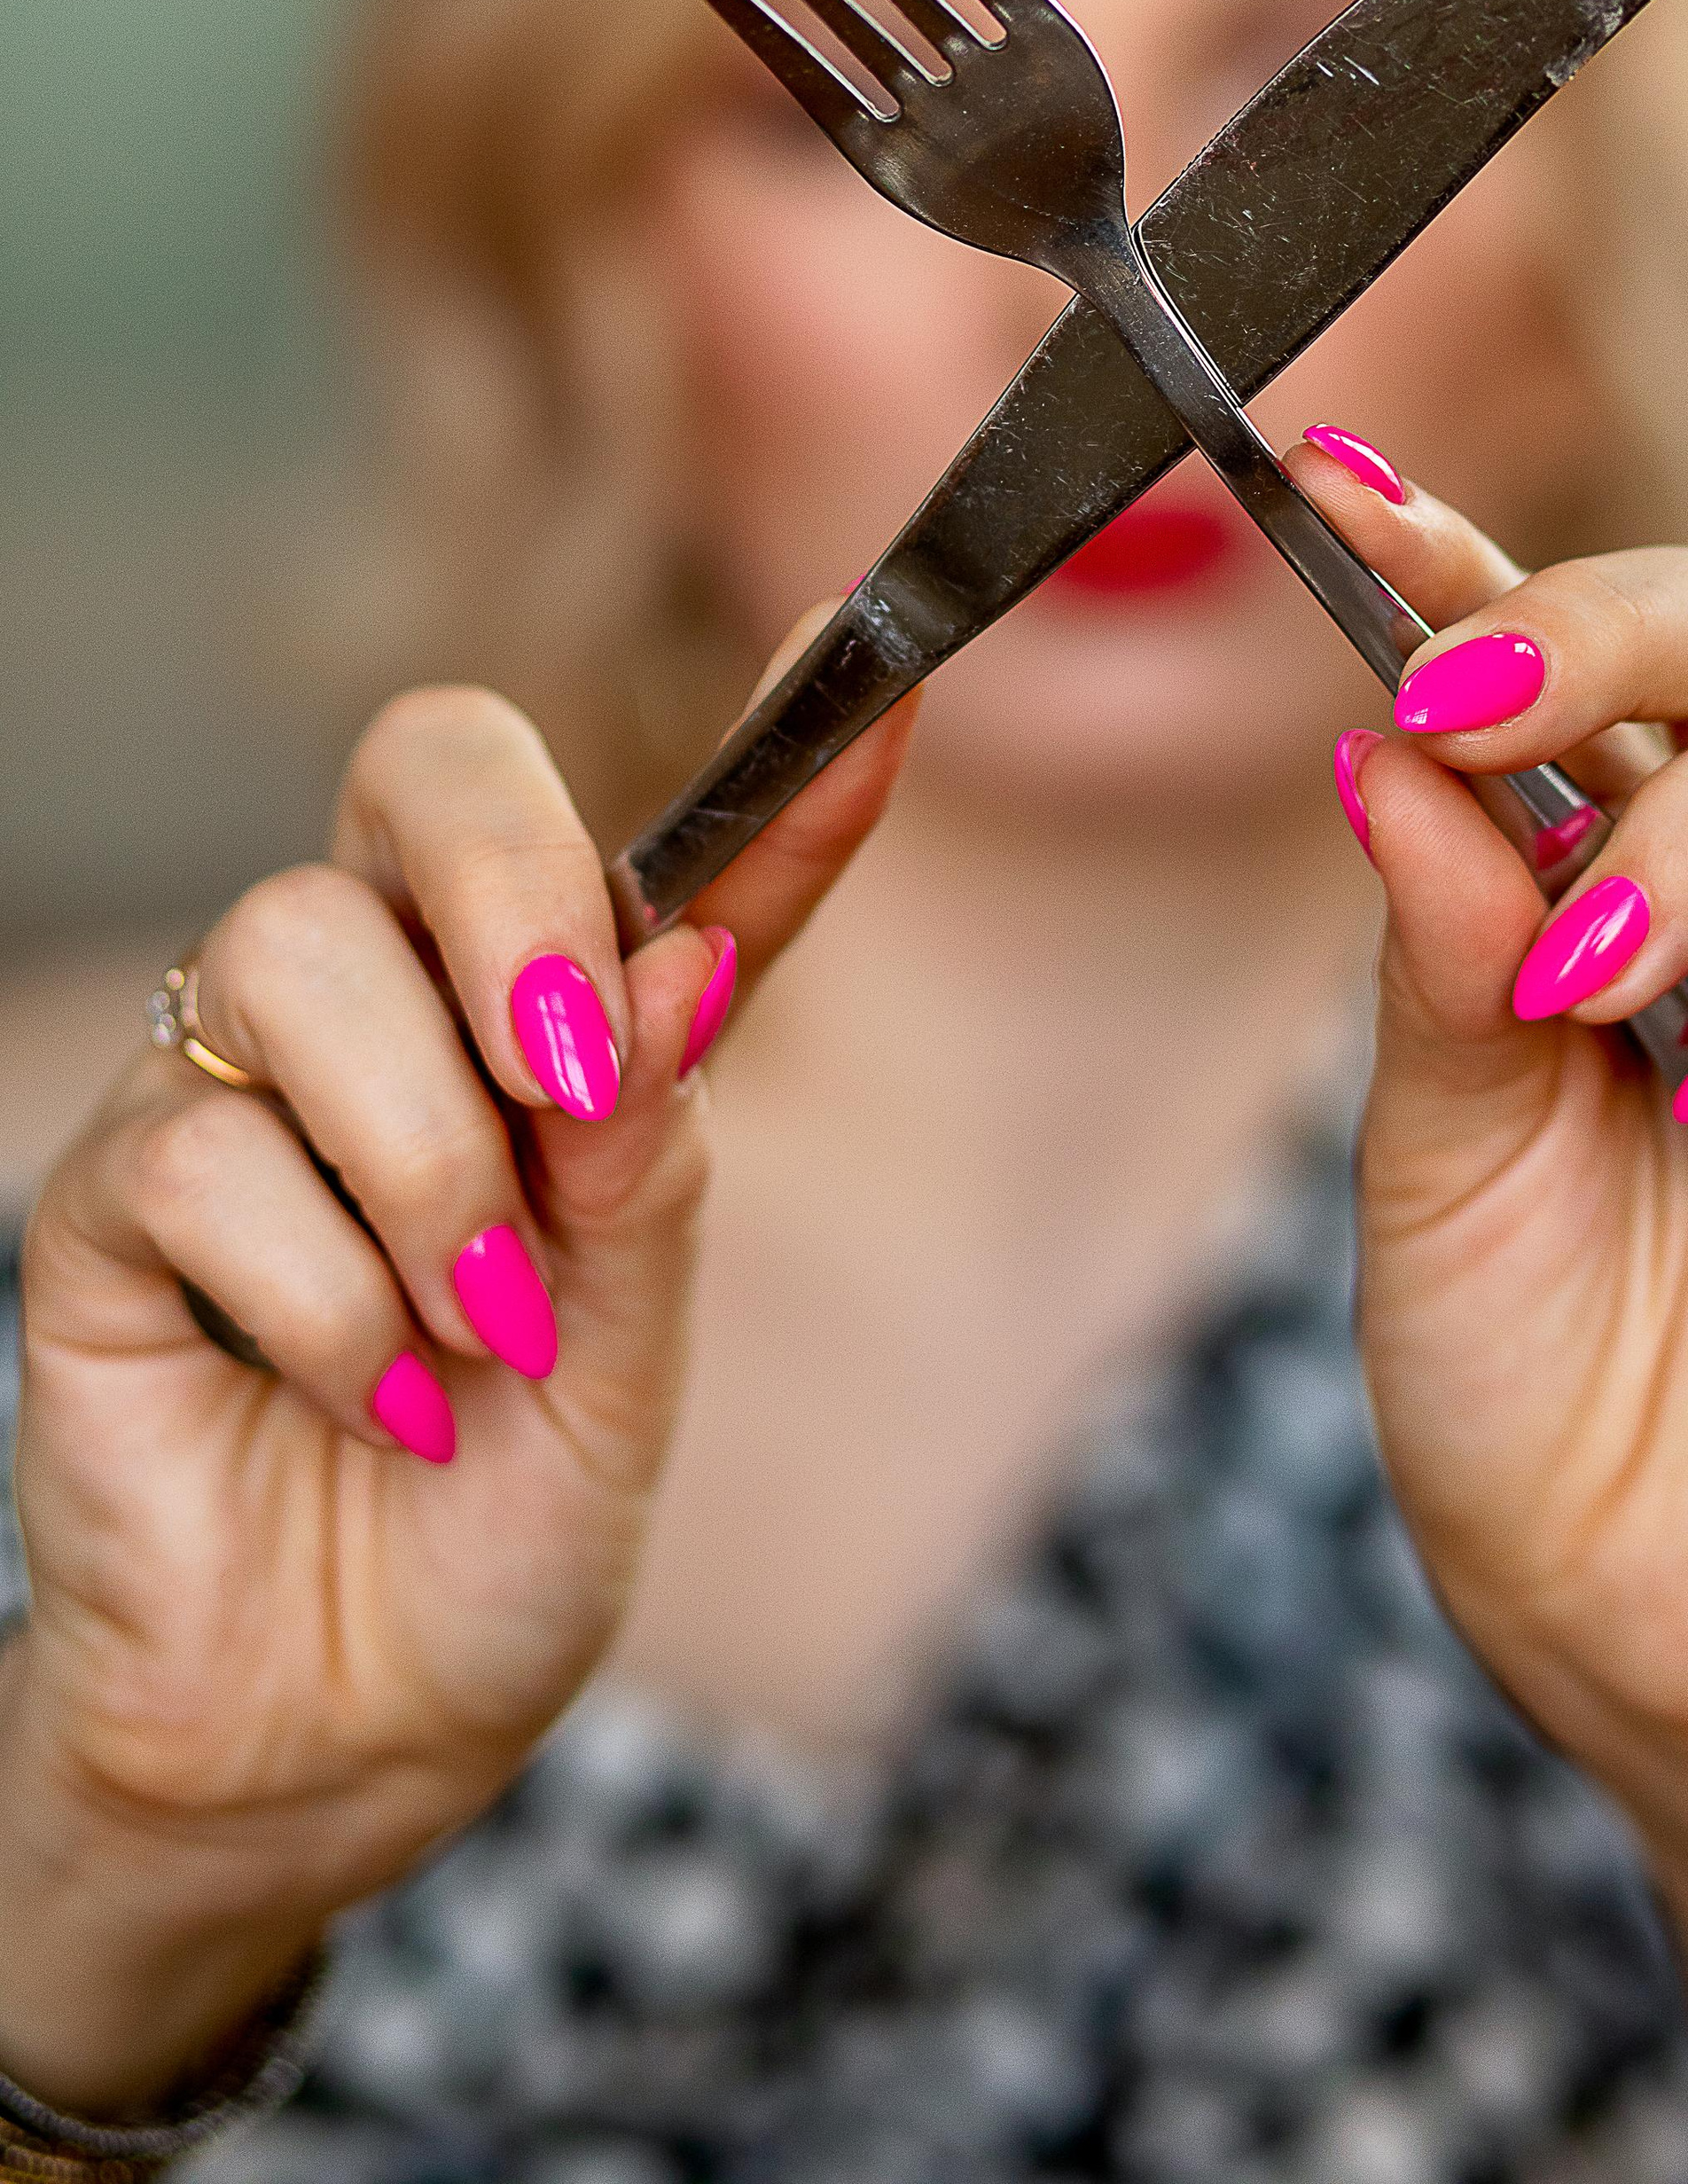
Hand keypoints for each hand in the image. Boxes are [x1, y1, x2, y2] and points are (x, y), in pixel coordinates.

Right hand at [0, 655, 911, 2108]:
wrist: (347, 1735)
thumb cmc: (505, 1525)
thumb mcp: (638, 1356)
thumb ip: (654, 1165)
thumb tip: (671, 965)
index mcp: (562, 1027)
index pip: (672, 847)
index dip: (776, 755)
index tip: (870, 658)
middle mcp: (401, 1007)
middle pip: (429, 765)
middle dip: (516, 892)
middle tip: (569, 1078)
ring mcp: (244, 1082)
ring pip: (296, 945)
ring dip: (423, 1161)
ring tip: (471, 1330)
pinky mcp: (111, 1198)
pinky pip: (201, 1145)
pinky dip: (319, 1296)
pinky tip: (362, 1398)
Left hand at [1291, 442, 1687, 1828]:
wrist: (1610, 1597)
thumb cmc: (1509, 1349)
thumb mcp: (1425, 1142)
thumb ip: (1435, 949)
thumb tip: (1392, 748)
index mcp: (1598, 847)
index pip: (1564, 640)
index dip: (1463, 546)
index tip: (1333, 491)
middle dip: (1628, 625)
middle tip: (1483, 703)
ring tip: (1591, 977)